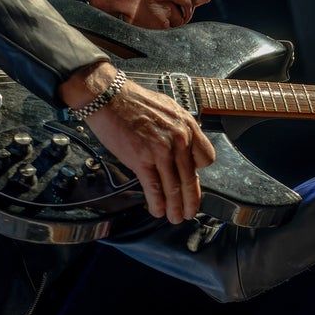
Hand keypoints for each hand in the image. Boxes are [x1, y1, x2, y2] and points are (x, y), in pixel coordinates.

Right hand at [60, 62, 215, 222]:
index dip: (198, 172)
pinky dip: (157, 202)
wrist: (109, 96)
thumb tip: (180, 149)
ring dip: (174, 207)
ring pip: (173, 186)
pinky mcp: (142, 159)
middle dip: (191, 200)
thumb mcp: (168, 109)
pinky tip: (157, 210)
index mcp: (187, 126)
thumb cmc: (134, 101)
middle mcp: (179, 139)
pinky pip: (154, 186)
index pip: (205, 158)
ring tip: (174, 218)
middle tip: (189, 212)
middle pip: (190, 178)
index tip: (191, 180)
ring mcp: (161, 150)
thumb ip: (178, 130)